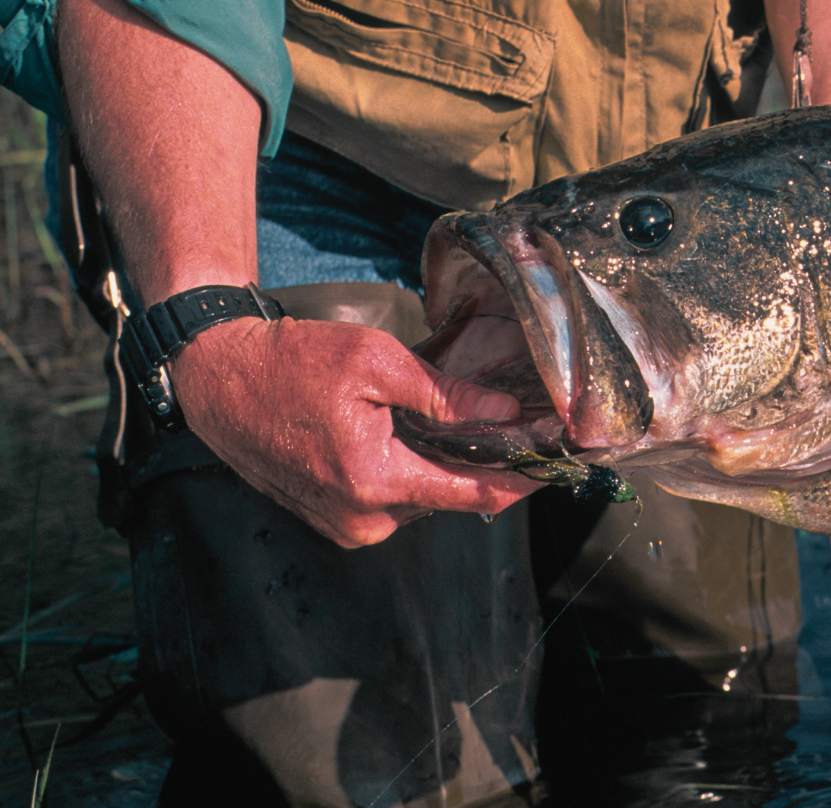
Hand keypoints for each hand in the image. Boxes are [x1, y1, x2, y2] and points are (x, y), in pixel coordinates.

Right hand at [168, 316, 546, 547]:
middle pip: (446, 496)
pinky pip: (389, 500)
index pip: (471, 494)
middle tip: (502, 425)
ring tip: (436, 423)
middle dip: (475, 464)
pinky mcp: (330, 519)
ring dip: (435, 466)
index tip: (554, 470)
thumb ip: (444, 394)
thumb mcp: (376, 362)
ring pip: (418, 498)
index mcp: (375, 481)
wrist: (219, 379)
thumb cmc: (291, 363)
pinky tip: (398, 437)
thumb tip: (502, 411)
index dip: (519, 482)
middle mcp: (362, 517)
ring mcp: (343, 524)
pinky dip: (404, 472)